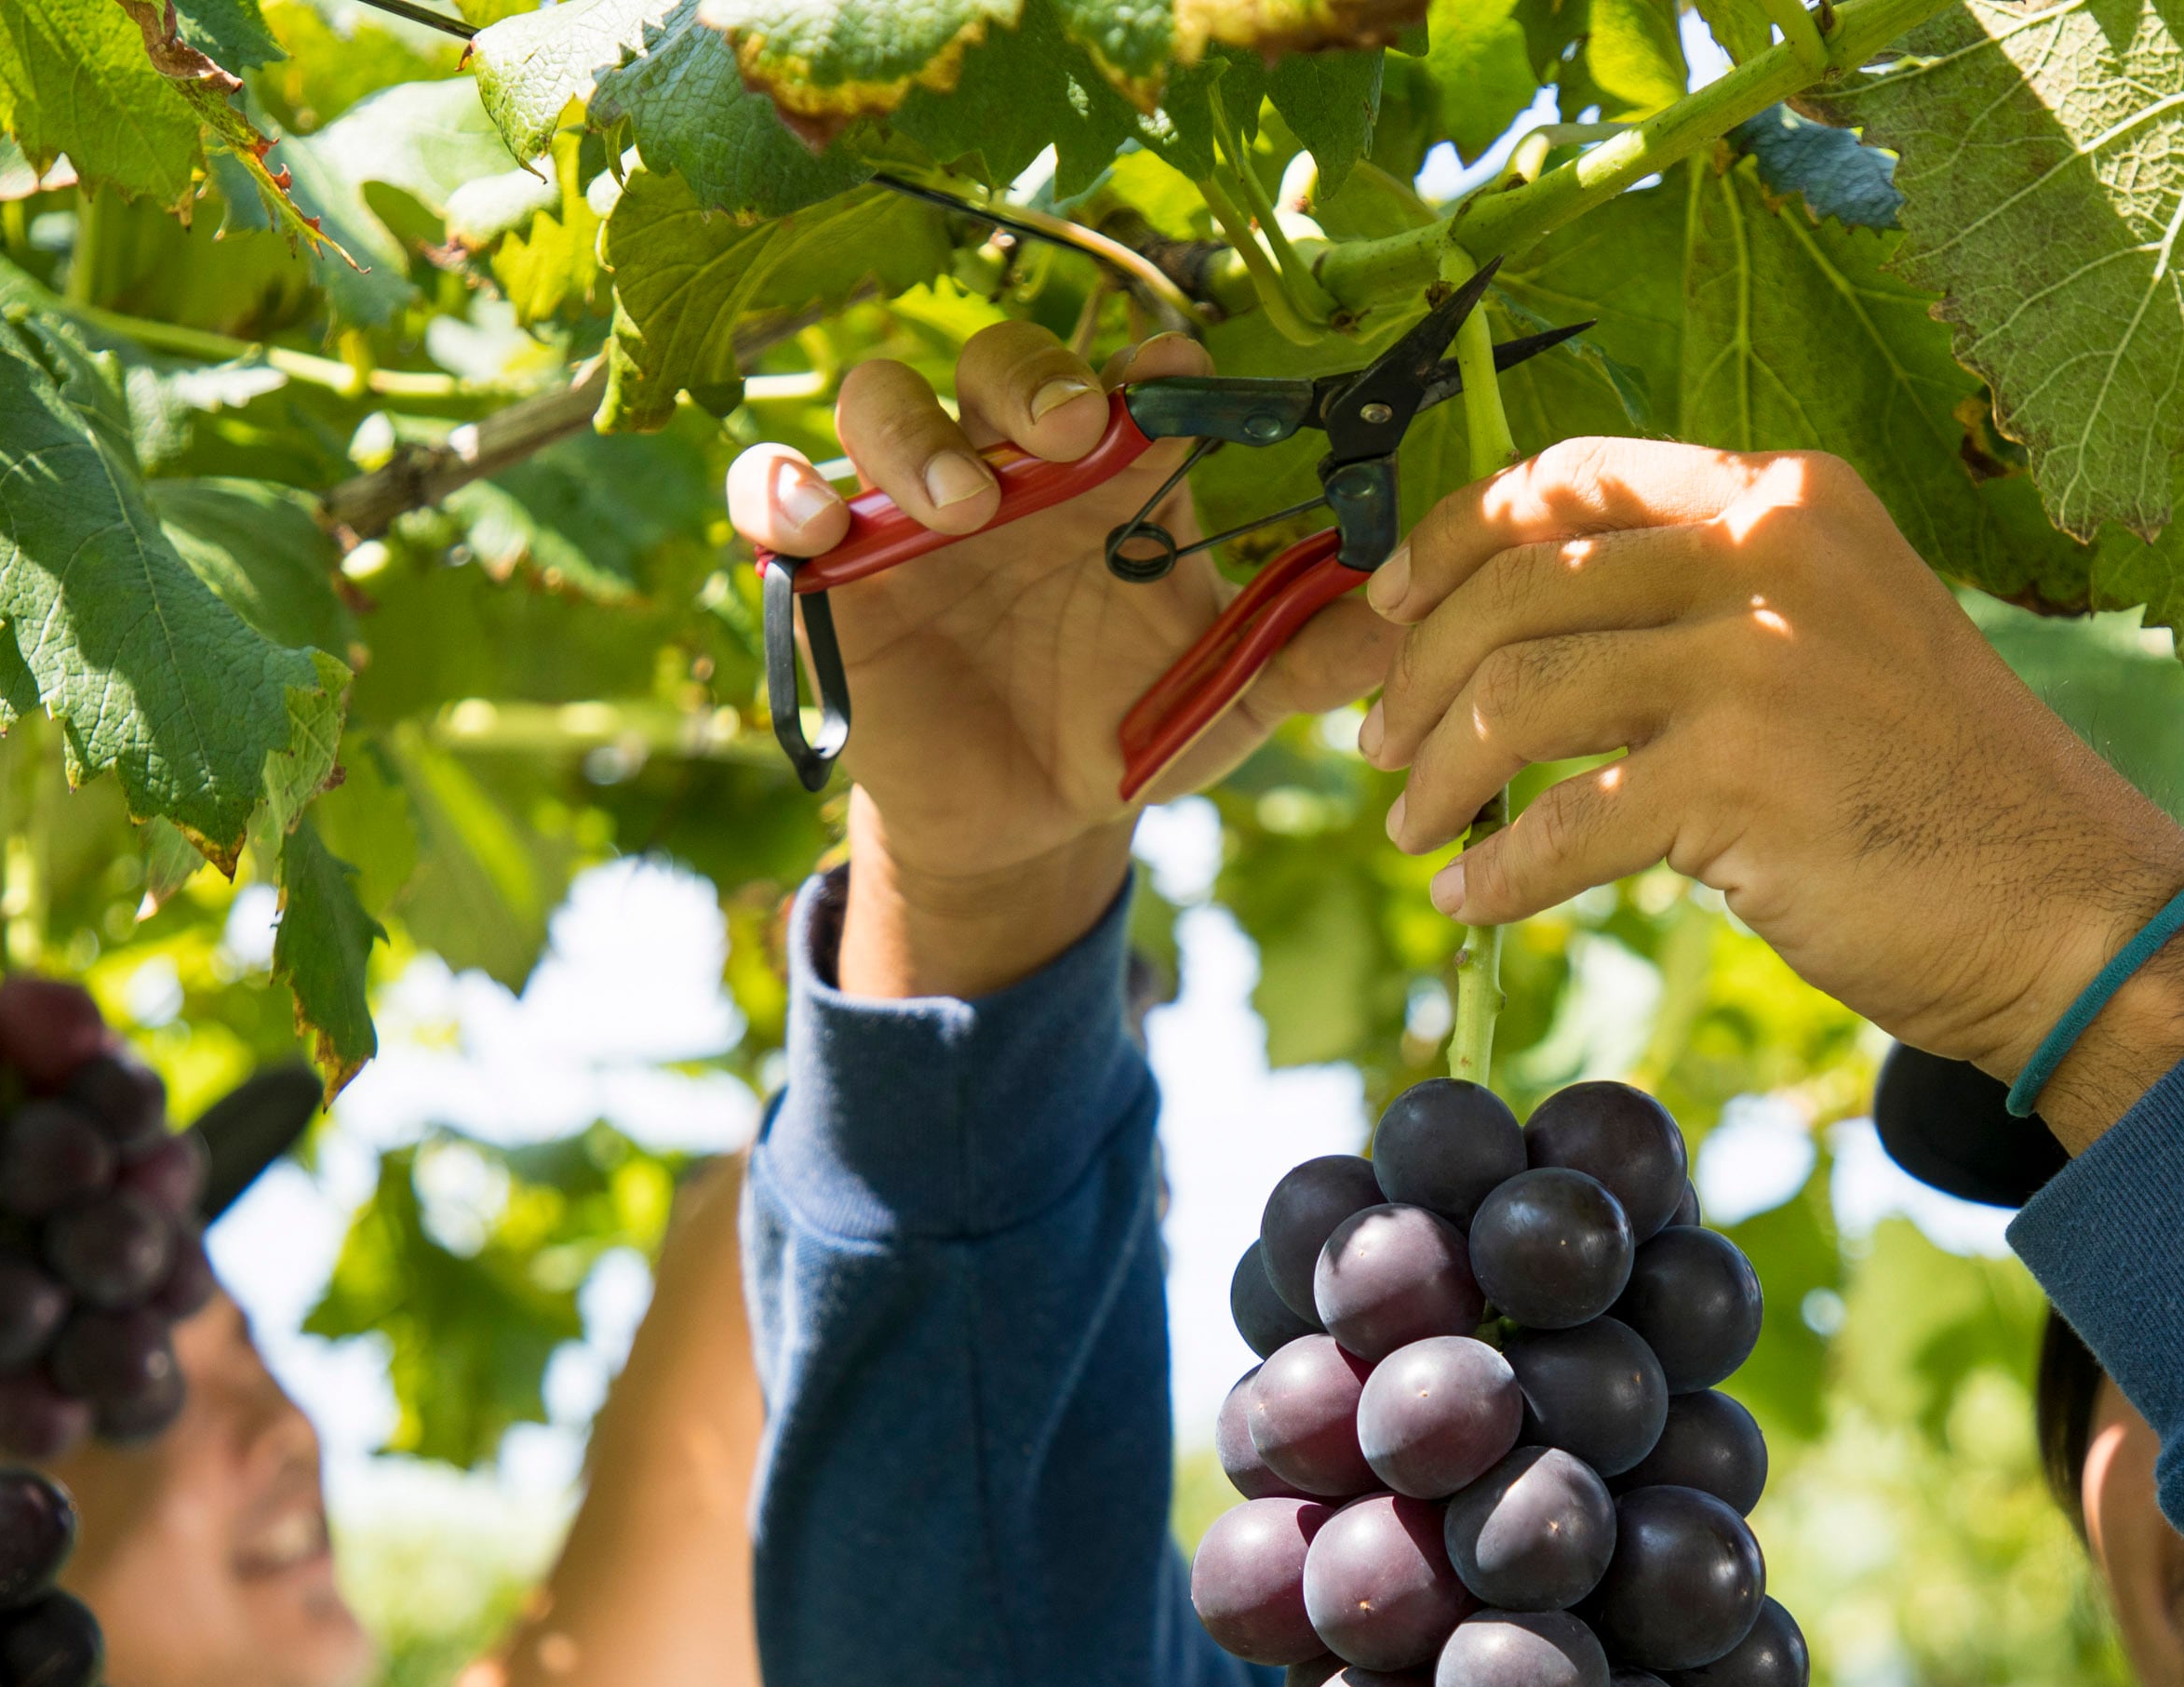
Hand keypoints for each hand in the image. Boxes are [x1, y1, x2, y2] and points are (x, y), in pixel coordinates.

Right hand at [730, 323, 1392, 998]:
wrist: (1027, 826)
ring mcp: (911, 507)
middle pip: (1005, 364)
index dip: (1155, 363)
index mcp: (1116, 476)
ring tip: (960, 506)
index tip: (1184, 379)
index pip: (1130, 377)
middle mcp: (1012, 466)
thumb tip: (1407, 608)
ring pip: (883, 401)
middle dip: (1034, 380)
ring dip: (913, 433)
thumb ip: (1311, 652)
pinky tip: (819, 528)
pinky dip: (780, 490)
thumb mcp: (1227, 700)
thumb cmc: (1130, 730)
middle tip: (1075, 434)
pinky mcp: (828, 566)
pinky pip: (776, 493)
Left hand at [1358, 440, 2183, 1146]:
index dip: (1449, 541)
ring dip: (1440, 770)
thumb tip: (1508, 643)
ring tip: (1415, 826)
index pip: (1567, 478)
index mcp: (1785, 495)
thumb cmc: (1934, 794)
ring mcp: (1755, 659)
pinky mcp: (1740, 778)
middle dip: (1416, 669)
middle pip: (1515, 577)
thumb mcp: (1826, 642)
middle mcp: (1769, 548)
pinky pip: (1563, 820)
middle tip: (1381, 747)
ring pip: (1518, 690)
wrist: (2066, 907)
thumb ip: (1696, 613)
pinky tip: (1472, 899)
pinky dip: (1500, 868)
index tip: (1388, 609)